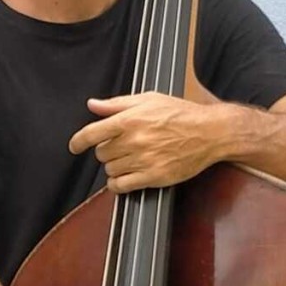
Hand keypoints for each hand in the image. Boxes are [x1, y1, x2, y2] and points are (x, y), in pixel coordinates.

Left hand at [69, 91, 223, 192]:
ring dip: (114, 166)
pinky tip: (124, 177)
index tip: (74, 146)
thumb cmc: (181, 113)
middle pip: (101, 153)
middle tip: (120, 146)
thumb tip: (93, 104)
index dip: (78, 141)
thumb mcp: (147, 100)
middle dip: (106, 150)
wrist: (210, 132)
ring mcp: (144, 160)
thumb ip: (116, 104)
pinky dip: (117, 184)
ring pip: (110, 169)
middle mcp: (134, 140)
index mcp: (129, 120)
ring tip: (128, 159)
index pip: (92, 133)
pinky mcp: (154, 177)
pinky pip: (122, 186)